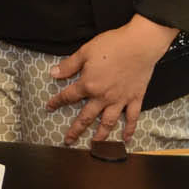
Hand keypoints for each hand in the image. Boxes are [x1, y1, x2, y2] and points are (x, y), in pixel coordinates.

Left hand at [44, 15, 177, 144]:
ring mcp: (120, 100)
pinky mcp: (135, 99)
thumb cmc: (112, 45)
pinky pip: (132, 118)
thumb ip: (69, 65)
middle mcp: (103, 97)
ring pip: (108, 122)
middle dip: (76, 130)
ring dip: (100, 135)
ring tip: (94, 144)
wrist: (139, 45)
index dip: (57, 102)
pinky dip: (129, 129)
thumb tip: (53, 74)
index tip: (49, 108)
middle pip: (86, 117)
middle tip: (68, 141)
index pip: (69, 96)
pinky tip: (126, 139)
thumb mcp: (85, 51)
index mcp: (89, 85)